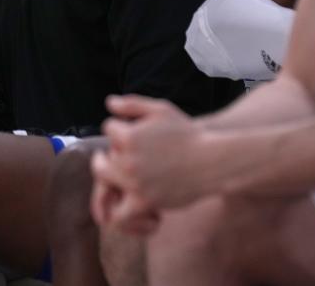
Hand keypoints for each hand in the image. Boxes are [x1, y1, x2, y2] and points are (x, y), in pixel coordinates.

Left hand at [92, 95, 212, 226]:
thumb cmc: (188, 133)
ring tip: (118, 177)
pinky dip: (119, 207)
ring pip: (105, 181)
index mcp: (129, 136)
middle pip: (102, 158)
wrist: (212, 160)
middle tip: (114, 156)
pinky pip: (119, 211)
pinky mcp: (144, 202)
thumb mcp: (161, 110)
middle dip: (108, 155)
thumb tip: (109, 103)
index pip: (108, 129)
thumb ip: (132, 104)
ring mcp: (134, 183)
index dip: (118, 129)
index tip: (128, 133)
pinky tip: (130, 197)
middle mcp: (128, 160)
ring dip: (109, 178)